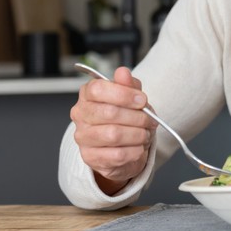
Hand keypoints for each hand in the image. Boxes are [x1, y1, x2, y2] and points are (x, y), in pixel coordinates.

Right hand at [69, 66, 155, 194]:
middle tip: (149, 120)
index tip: (142, 100)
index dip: (124, 94)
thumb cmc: (124, 117)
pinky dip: (134, 151)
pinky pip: (117, 154)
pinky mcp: (90, 157)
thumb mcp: (130, 96)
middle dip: (137, 117)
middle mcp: (80, 115)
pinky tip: (138, 147)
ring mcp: (83, 137)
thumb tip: (123, 72)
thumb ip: (128, 84)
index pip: (98, 89)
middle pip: (109, 113)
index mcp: (87, 94)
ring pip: (114, 135)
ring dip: (137, 135)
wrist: (120, 146)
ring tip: (145, 134)